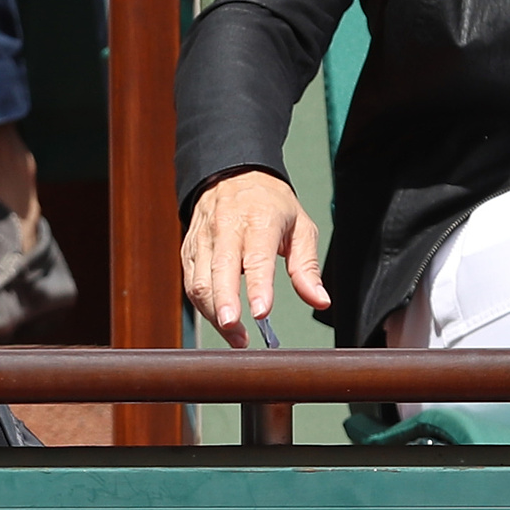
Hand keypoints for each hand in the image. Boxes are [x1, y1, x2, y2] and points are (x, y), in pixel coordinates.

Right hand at [180, 169, 330, 346]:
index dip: (257, 286)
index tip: (262, 312)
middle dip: (225, 305)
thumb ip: (307, 267)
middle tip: (237, 334)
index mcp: (258, 220)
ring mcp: (203, 239)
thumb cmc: (270, 204)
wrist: (232, 173)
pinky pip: (191, 282)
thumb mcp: (300, 227)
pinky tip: (220, 320)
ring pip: (200, 282)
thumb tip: (320, 301)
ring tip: (235, 336)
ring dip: (214, 313)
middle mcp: (225, 228)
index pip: (256, 257)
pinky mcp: (189, 249)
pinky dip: (203, 305)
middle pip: (219, 272)